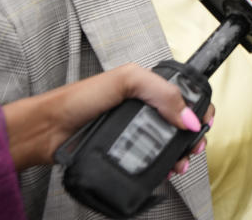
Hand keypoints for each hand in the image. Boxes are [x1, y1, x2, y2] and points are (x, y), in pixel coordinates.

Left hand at [3, 64, 214, 171]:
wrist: (47, 131)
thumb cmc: (78, 99)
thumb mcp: (125, 81)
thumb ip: (161, 92)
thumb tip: (189, 117)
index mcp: (146, 89)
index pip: (184, 96)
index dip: (199, 109)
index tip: (203, 123)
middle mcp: (143, 111)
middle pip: (181, 125)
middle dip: (193, 137)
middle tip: (194, 147)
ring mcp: (134, 135)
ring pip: (169, 147)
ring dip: (181, 156)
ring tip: (180, 163)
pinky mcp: (125, 156)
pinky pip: (151, 163)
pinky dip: (163, 169)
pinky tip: (166, 171)